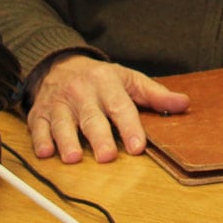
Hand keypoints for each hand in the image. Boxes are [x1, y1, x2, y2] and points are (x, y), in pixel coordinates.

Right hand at [27, 54, 190, 163]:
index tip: (137, 147)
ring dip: (67, 141)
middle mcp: (82, 93)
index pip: (121, 107)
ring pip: (62, 123)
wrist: (59, 64)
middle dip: (99, 137)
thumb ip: (155, 94)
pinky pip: (38, 127)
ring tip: (73, 158)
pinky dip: (40, 140)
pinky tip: (45, 153)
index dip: (130, 127)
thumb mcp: (129, 79)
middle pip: (91, 117)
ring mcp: (58, 103)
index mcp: (107, 83)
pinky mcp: (39, 113)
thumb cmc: (100, 78)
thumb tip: (184, 104)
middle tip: (107, 156)